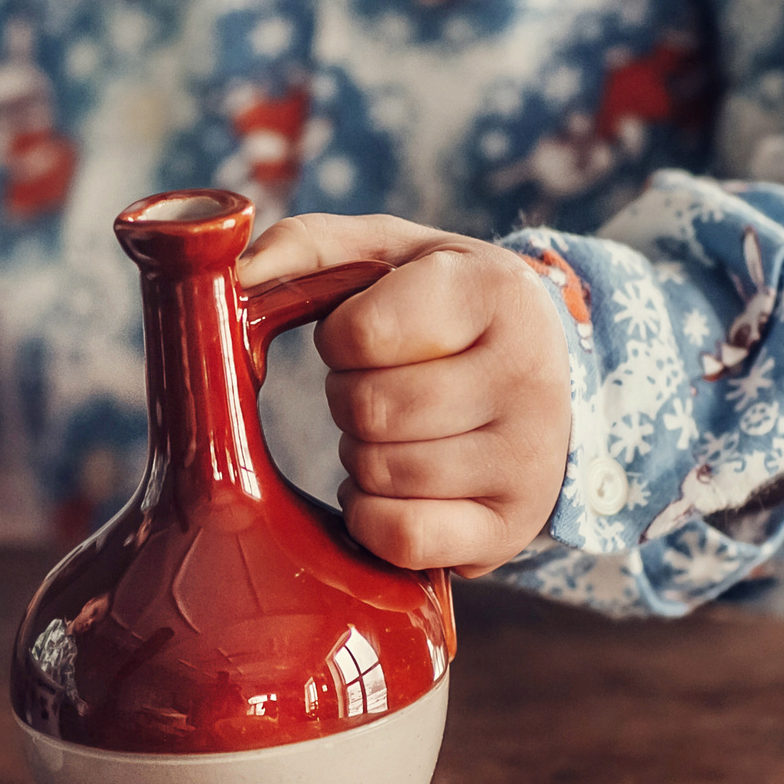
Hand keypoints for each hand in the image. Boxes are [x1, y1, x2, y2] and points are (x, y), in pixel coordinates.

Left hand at [238, 214, 571, 576]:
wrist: (548, 378)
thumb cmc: (446, 309)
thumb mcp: (394, 254)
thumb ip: (310, 246)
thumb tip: (235, 275)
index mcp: (497, 291)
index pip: (362, 333)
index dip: (339, 341)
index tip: (364, 336)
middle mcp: (528, 374)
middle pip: (367, 410)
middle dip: (348, 399)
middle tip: (381, 388)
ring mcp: (528, 458)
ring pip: (380, 473)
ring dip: (361, 456)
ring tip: (399, 432)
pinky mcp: (513, 526)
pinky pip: (402, 536)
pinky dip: (372, 516)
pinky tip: (394, 488)